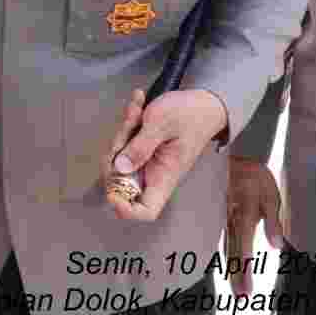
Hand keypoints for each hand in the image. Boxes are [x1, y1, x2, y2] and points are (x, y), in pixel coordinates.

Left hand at [106, 88, 228, 221]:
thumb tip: (120, 167)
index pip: (146, 210)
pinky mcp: (140, 148)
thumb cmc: (190, 115)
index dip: (126, 209)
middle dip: (114, 153)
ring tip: (137, 112)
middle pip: (120, 180)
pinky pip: (123, 141)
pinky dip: (127, 123)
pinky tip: (137, 107)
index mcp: (164, 176)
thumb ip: (140, 146)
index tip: (112, 192)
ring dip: (122, 132)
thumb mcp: (162, 124)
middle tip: (126, 128)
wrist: (203, 104)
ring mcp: (146, 161)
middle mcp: (154, 172)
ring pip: (118, 157)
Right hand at [225, 156, 283, 295]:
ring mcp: (221, 217)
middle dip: (236, 275)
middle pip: (232, 251)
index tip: (247, 289)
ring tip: (235, 289)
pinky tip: (227, 267)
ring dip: (231, 268)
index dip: (244, 268)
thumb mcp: (269, 192)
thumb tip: (277, 245)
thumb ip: (273, 219)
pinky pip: (220, 238)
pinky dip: (225, 254)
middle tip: (241, 298)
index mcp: (242, 212)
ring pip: (225, 246)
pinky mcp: (218, 216)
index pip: (242, 245)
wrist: (227, 156)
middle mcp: (229, 218)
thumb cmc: (252, 175)